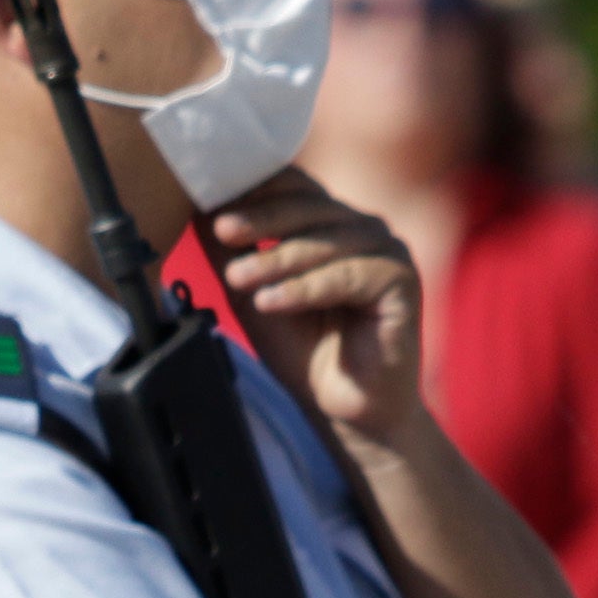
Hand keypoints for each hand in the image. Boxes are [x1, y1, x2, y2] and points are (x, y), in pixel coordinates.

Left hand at [203, 170, 424, 446]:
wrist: (347, 409)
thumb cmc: (304, 350)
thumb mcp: (253, 294)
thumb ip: (231, 254)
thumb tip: (194, 207)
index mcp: (332, 222)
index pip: (293, 188)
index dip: (254, 191)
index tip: (209, 202)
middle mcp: (363, 228)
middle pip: (308, 208)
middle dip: (260, 220)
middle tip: (221, 231)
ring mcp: (387, 251)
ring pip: (325, 243)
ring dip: (276, 260)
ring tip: (236, 279)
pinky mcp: (402, 282)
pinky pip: (348, 277)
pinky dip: (305, 289)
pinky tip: (270, 303)